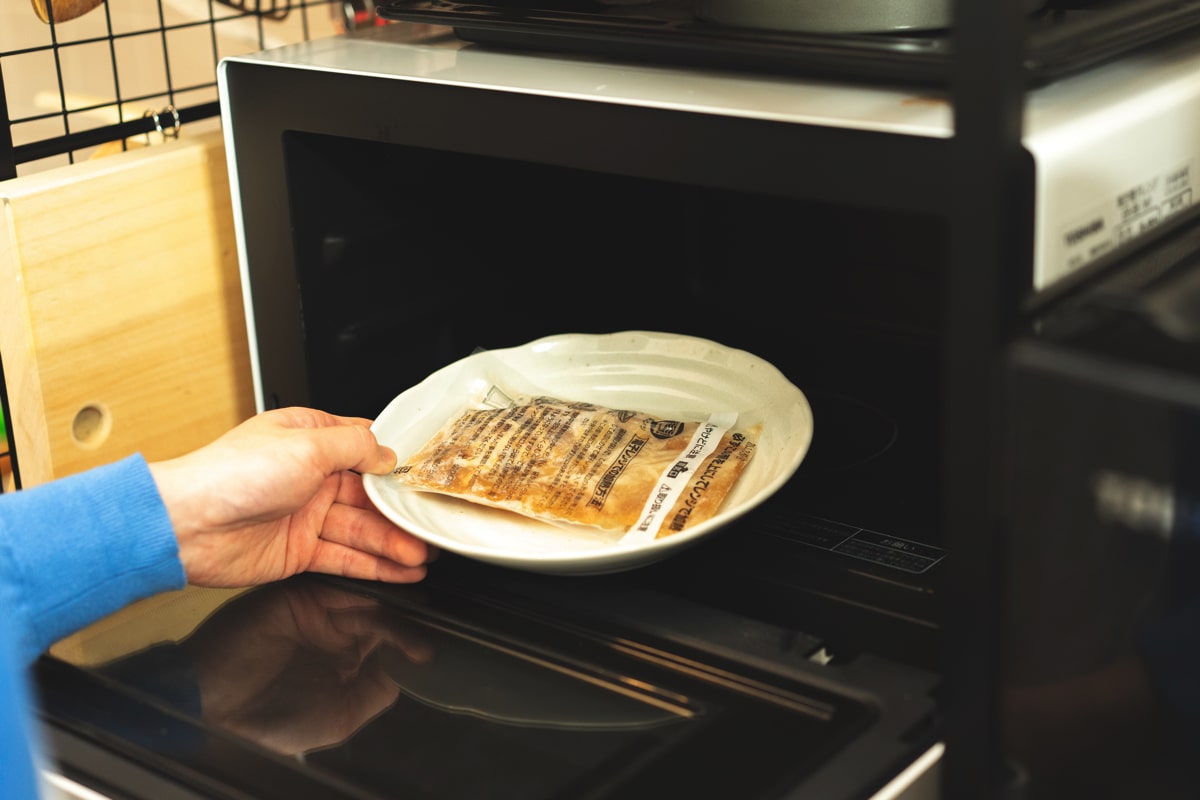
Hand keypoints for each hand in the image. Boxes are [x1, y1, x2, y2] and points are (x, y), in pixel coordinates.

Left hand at [149, 407, 432, 586]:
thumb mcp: (306, 445)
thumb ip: (355, 448)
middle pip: (367, 495)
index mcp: (308, 438)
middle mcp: (308, 475)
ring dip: (393, 543)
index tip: (423, 479)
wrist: (186, 525)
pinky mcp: (297, 551)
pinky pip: (344, 558)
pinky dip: (374, 565)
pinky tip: (400, 570)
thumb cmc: (231, 475)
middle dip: (399, 512)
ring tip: (423, 554)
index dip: (394, 465)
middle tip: (430, 527)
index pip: (364, 448)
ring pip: (360, 530)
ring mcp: (304, 514)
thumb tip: (386, 452)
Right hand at [177, 579, 432, 754]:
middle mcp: (338, 633)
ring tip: (415, 621)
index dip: (415, 641)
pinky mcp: (303, 597)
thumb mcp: (339, 718)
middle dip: (411, 619)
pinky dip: (366, 598)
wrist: (214, 706)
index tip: (432, 648)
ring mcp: (321, 613)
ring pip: (369, 601)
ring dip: (395, 607)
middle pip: (386, 615)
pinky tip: (386, 608)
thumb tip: (412, 669)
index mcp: (348, 660)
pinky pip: (341, 591)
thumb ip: (376, 691)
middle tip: (429, 629)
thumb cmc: (268, 723)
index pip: (392, 641)